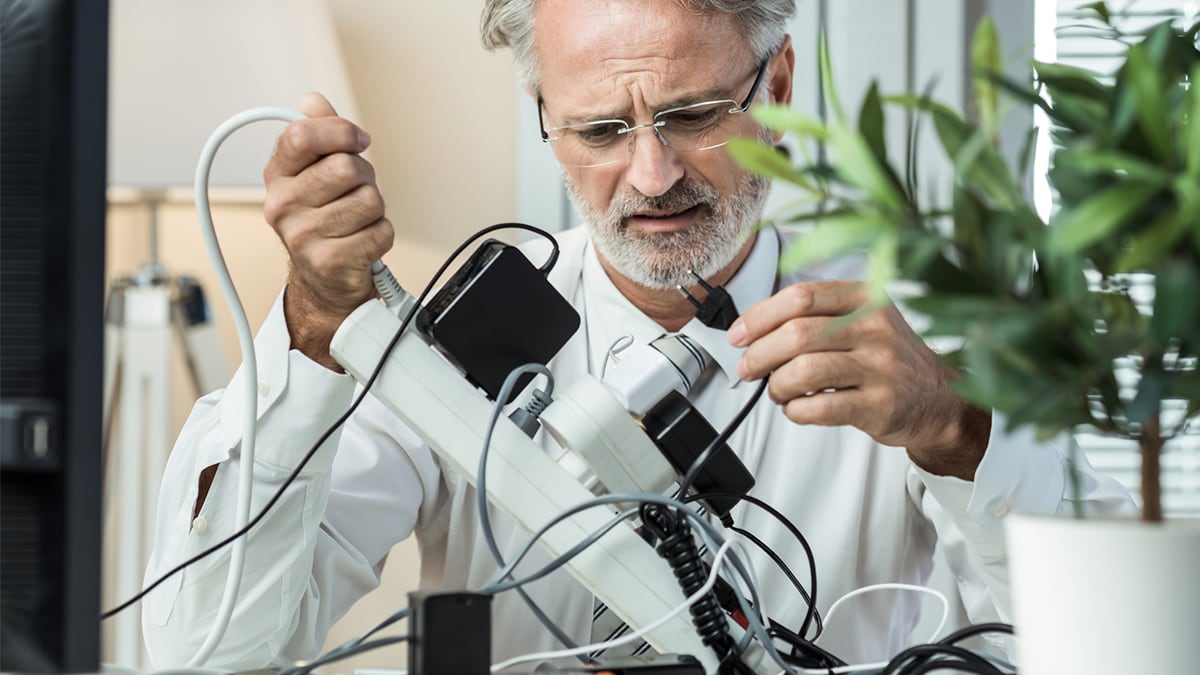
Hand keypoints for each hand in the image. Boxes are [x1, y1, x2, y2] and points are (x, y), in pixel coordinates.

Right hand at [262, 92, 393, 369]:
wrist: (324, 278)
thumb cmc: (324, 217)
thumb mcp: (314, 172)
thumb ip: (318, 133)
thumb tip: (313, 100)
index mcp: (277, 175)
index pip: (303, 135)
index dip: (341, 132)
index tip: (357, 142)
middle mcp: (282, 205)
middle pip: (346, 167)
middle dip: (364, 176)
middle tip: (355, 191)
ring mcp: (302, 236)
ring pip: (369, 200)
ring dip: (374, 208)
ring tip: (357, 219)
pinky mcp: (329, 261)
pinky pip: (381, 231)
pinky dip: (381, 234)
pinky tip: (362, 240)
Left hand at [728, 281, 989, 479]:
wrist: (939, 399)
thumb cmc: (888, 358)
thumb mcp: (862, 319)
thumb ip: (814, 316)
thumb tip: (751, 330)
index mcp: (865, 297)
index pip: (799, 297)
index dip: (759, 317)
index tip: (738, 336)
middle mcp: (874, 327)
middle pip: (795, 334)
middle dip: (759, 355)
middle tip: (748, 369)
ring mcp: (880, 366)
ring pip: (804, 371)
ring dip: (777, 385)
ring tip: (778, 391)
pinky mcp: (880, 405)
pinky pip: (820, 408)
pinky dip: (796, 411)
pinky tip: (798, 408)